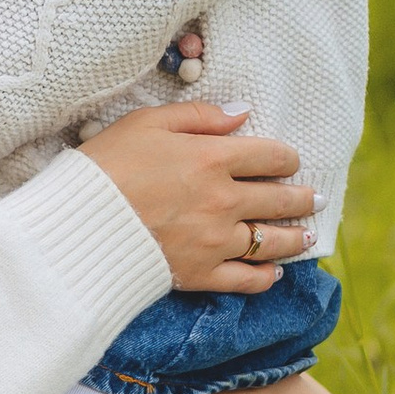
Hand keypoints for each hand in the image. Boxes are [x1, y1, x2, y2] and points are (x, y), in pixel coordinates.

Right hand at [80, 100, 315, 295]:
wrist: (79, 225)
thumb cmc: (107, 166)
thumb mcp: (147, 123)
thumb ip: (199, 117)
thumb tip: (241, 114)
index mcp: (213, 159)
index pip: (271, 157)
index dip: (288, 158)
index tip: (292, 162)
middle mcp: (224, 201)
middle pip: (279, 200)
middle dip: (303, 198)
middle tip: (315, 199)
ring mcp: (215, 241)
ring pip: (271, 241)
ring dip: (295, 237)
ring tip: (307, 235)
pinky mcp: (201, 274)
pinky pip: (246, 279)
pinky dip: (265, 276)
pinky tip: (273, 272)